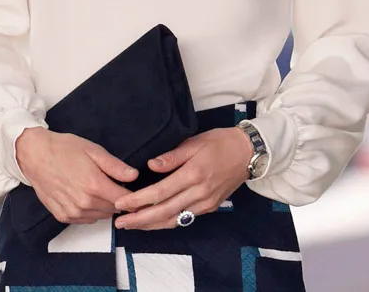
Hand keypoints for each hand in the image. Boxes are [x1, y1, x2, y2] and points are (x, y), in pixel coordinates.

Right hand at [15, 127, 137, 224]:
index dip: (131, 195)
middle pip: (113, 209)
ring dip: (103, 206)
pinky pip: (86, 219)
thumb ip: (115, 166)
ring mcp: (73, 212)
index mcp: (95, 185)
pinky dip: (89, 211)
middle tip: (109, 184)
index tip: (130, 189)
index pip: (125, 200)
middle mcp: (85, 202)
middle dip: (116, 199)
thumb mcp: (92, 150)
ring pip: (101, 216)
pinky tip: (82, 196)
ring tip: (94, 188)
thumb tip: (134, 176)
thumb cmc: (63, 149)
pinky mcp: (63, 216)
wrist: (34, 155)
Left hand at [113, 127, 251, 229]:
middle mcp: (199, 193)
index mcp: (193, 175)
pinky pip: (185, 218)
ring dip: (152, 225)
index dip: (138, 200)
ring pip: (175, 219)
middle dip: (140, 219)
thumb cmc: (218, 143)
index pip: (160, 192)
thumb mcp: (193, 143)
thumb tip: (150, 166)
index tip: (121, 203)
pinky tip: (154, 222)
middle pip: (165, 211)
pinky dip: (167, 222)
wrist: (248, 153)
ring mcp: (206, 203)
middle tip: (121, 222)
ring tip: (132, 225)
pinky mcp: (210, 207)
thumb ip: (171, 157)